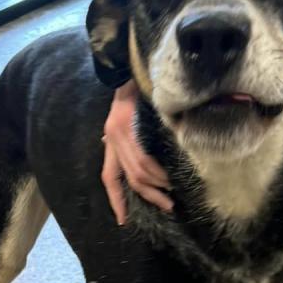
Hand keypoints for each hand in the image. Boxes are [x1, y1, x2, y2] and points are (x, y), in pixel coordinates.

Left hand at [102, 81, 173, 224]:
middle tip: (167, 206)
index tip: (123, 221)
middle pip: (128, 178)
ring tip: (173, 192)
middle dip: (147, 196)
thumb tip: (144, 162)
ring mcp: (119, 131)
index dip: (116, 200)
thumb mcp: (131, 117)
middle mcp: (112, 137)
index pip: (109, 176)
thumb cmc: (139, 89)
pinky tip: (169, 176)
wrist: (135, 62)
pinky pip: (144, 158)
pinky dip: (157, 171)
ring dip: (157, 186)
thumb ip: (134, 139)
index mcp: (111, 138)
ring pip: (138, 171)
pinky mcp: (128, 126)